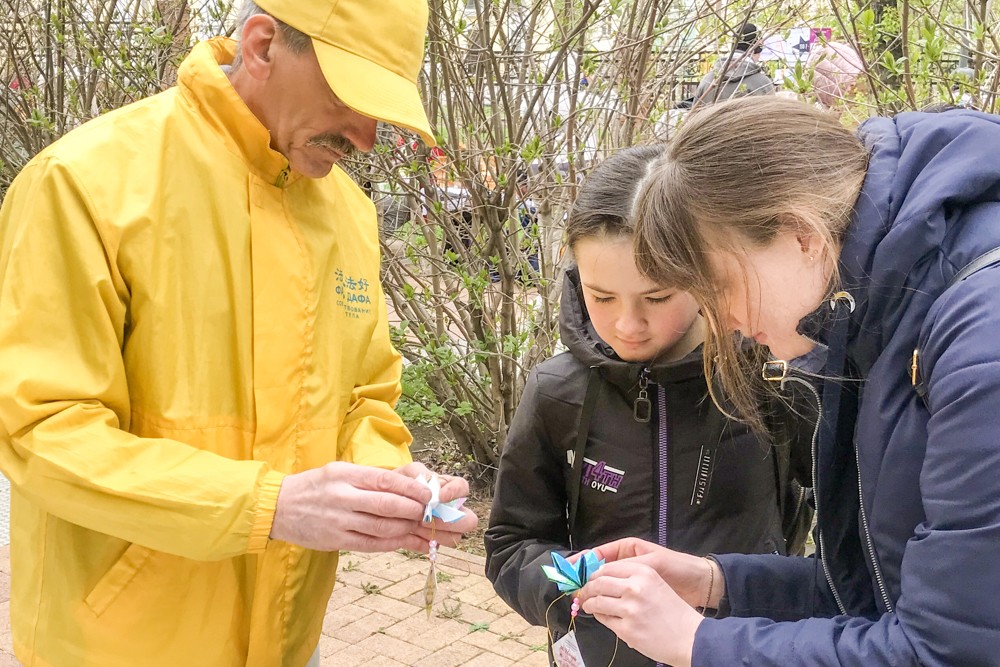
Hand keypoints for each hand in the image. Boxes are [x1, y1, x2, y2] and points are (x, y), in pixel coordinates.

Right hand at [270, 461, 432, 551]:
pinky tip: (403, 541)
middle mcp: (342, 497)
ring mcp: (338, 521)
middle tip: (428, 512)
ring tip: (419, 526)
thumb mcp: (339, 471)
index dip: (410, 489)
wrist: (277, 506)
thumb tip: (405, 486)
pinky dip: (390, 544)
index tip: (427, 494)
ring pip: (381, 527)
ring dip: (405, 528)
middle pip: (387, 505)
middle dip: (413, 510)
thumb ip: (368, 478)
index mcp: (345, 475)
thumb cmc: (315, 486)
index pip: (385, 480)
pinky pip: (369, 544)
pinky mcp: (335, 540)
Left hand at [395, 462, 478, 547]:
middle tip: (427, 518)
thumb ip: (419, 473)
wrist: (388, 500)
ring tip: (417, 526)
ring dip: (436, 533)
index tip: (440, 497)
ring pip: (455, 538)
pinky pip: (435, 548)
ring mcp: (444, 528)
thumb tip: (430, 486)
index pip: (463, 488)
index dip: (455, 493)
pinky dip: (423, 543)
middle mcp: (452, 509)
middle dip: (450, 521)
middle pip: (469, 520)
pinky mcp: (431, 541)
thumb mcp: (408, 472)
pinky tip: (412, 535)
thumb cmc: (402, 484)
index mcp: (448, 488)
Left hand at [576, 561, 702, 666]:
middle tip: (585, 592)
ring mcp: (630, 609)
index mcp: (644, 572)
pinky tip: (602, 616)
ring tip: (589, 604)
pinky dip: (599, 617)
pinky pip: (604, 619)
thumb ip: (632, 578)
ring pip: (597, 601)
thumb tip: (602, 578)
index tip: (591, 578)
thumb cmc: (673, 611)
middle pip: (599, 582)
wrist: (689, 637)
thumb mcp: (656, 583)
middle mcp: (635, 588)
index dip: (595, 573)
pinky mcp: (627, 629)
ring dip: (589, 603)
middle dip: (588, 588)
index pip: (608, 567)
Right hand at [578, 537, 722, 608]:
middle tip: (571, 589)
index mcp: (627, 549)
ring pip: (604, 585)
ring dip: (592, 592)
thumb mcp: (650, 564)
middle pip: (597, 570)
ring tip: (581, 600)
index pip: (598, 554)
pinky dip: (606, 601)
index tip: (567, 568)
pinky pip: (615, 597)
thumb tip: (599, 574)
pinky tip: (598, 608)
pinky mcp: (634, 594)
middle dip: (583, 579)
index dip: (581, 560)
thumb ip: (625, 567)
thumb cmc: (677, 567)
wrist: (700, 585)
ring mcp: (629, 579)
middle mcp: (625, 563)